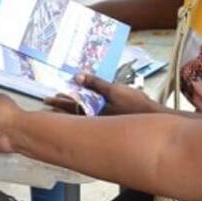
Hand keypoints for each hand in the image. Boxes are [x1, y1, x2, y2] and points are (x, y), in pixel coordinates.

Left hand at [44, 73, 158, 115]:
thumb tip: (78, 76)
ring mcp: (102, 123)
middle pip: (72, 112)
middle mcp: (95, 118)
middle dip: (60, 108)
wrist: (155, 121)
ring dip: (70, 113)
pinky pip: (92, 119)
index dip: (58, 101)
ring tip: (58, 110)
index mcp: (94, 109)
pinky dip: (83, 115)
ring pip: (81, 117)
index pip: (70, 104)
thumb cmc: (136, 105)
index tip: (46, 99)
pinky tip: (82, 112)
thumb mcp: (115, 90)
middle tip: (47, 105)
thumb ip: (96, 83)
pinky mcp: (111, 125)